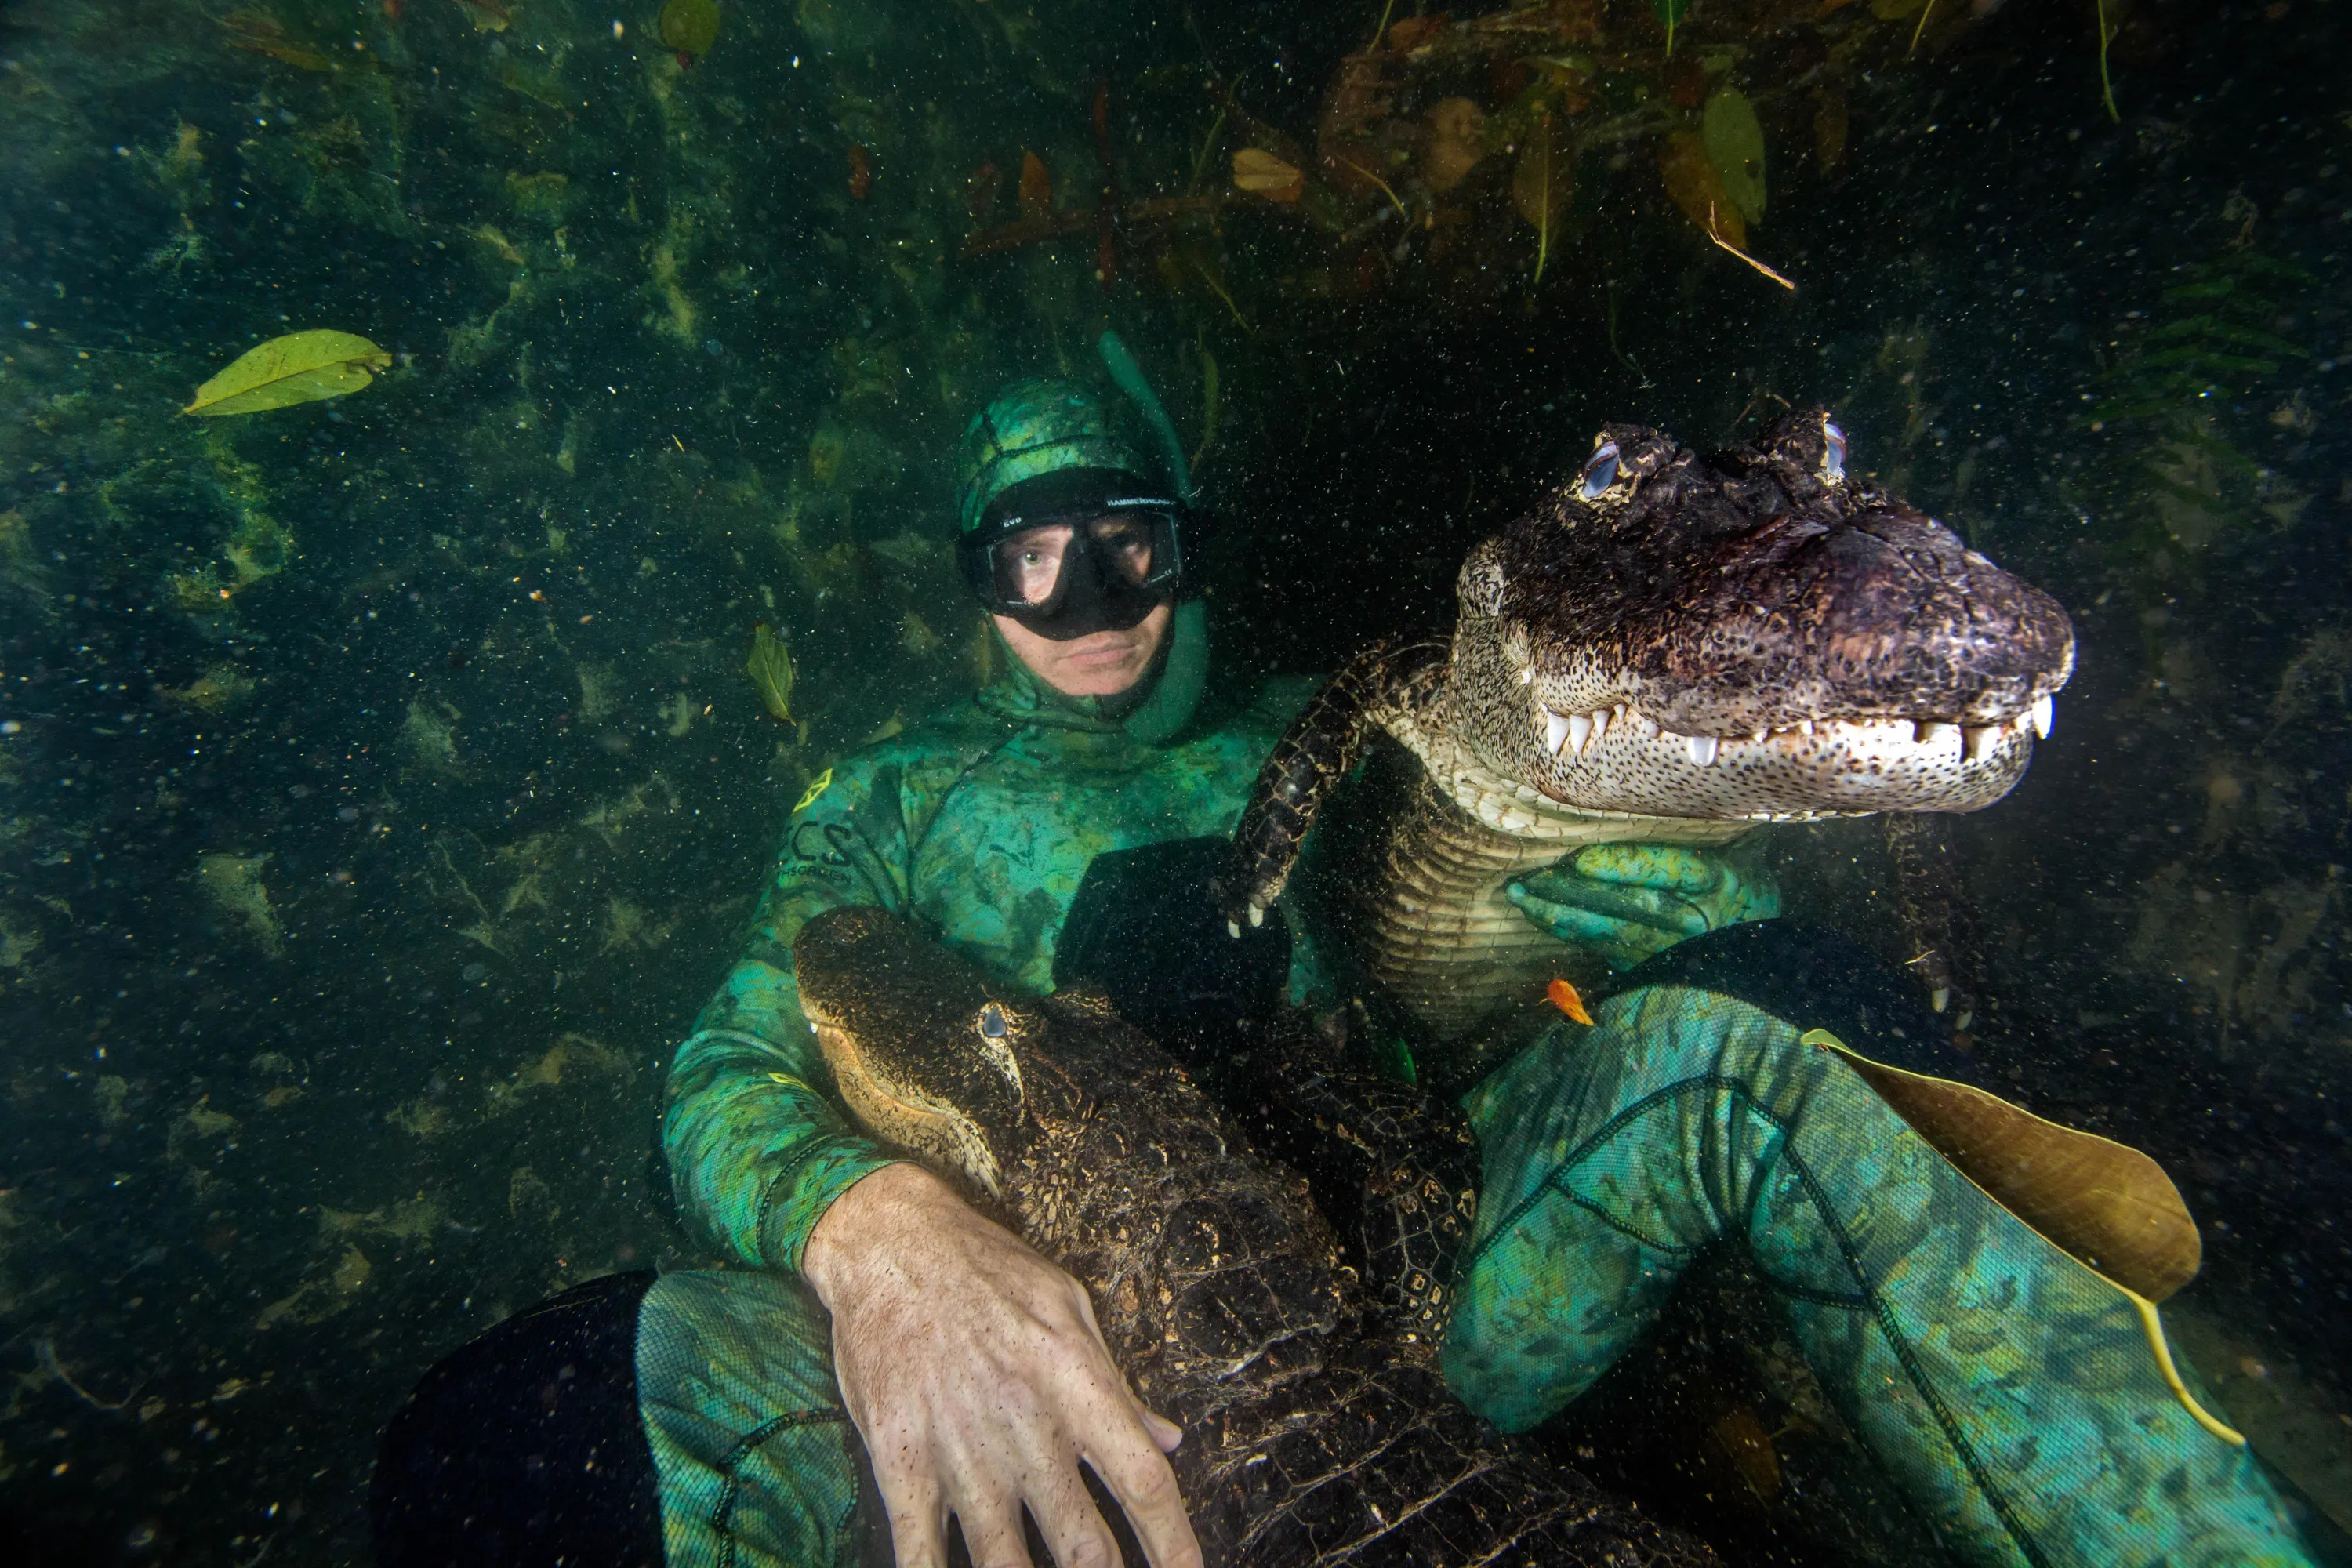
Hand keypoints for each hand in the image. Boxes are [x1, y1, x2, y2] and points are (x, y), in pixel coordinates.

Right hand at [802, 1162, 1199, 1567]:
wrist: (889, 1244)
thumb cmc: (987, 1269)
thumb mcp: (1068, 1308)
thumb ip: (1117, 1385)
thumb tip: (1167, 1440)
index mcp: (1077, 1383)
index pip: (1144, 1482)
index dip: (1175, 1545)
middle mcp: (1026, 1427)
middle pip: (1084, 1545)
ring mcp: (961, 1451)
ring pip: (1005, 1563)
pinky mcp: (900, 1461)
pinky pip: (919, 1552)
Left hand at [1506, 843, 1780, 970]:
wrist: (1761, 947)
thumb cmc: (1742, 878)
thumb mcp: (1740, 845)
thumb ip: (1700, 823)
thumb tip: (1655, 784)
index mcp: (1721, 880)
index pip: (1671, 872)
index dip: (1624, 867)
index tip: (1581, 859)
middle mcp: (1696, 918)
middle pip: (1630, 905)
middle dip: (1575, 891)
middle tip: (1529, 875)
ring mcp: (1673, 947)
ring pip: (1612, 930)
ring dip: (1562, 914)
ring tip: (1521, 895)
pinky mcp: (1653, 963)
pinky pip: (1607, 948)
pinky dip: (1571, 931)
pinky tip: (1541, 916)